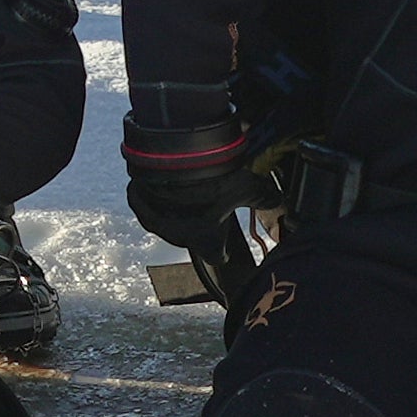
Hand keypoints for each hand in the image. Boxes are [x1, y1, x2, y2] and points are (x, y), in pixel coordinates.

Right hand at [123, 119, 270, 251]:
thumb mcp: (245, 185)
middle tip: (209, 204)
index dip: (223, 251)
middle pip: (190, 237)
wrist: (169, 160)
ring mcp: (155, 219)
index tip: (226, 247)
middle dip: (197, 225)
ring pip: (165, 220)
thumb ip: (262, 195)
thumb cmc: (211, 181)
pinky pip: (143, 200)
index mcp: (206, 241)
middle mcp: (177, 236)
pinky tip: (158, 180)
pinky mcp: (138, 198)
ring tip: (183, 190)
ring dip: (173, 209)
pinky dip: (151, 193)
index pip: (217, 256)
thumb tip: (278, 199)